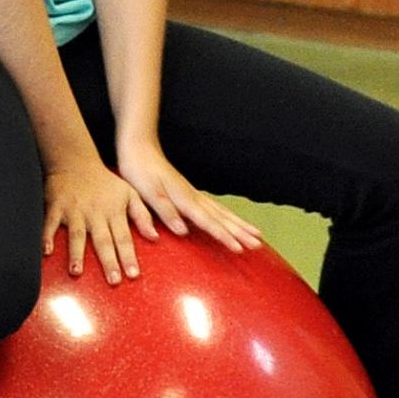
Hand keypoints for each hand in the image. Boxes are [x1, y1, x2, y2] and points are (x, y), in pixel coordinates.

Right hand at [41, 154, 154, 281]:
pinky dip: (47, 237)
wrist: (76, 161)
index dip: (128, 256)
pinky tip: (46, 252)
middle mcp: (95, 213)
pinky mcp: (56, 207)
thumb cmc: (104, 181)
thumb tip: (155, 237)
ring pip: (77, 235)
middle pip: (103, 240)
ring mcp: (74, 211)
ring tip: (77, 272)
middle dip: (109, 261)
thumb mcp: (130, 193)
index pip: (123, 237)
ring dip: (76, 254)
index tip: (133, 275)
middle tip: (113, 280)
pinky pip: (50, 224)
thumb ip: (142, 216)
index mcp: (113, 211)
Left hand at [112, 141, 264, 256]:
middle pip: (222, 218)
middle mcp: (194, 197)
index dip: (225, 236)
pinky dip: (228, 216)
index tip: (240, 248)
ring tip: (257, 235)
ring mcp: (194, 194)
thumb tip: (183, 231)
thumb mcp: (147, 192)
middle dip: (241, 233)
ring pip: (222, 212)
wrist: (140, 148)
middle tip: (258, 245)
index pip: (209, 222)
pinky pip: (215, 208)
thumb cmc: (139, 171)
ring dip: (240, 224)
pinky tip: (233, 221)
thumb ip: (166, 212)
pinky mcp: (190, 193)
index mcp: (184, 199)